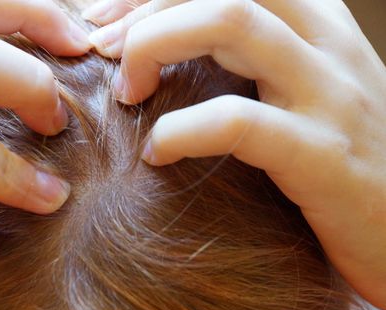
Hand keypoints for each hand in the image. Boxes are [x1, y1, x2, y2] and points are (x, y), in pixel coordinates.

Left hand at [84, 0, 385, 308]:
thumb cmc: (339, 163)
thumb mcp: (300, 95)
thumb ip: (253, 64)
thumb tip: (170, 57)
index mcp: (317, 25)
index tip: (104, 21)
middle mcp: (326, 46)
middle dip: (144, 8)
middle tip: (99, 49)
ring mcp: (330, 96)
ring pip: (232, 22)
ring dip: (154, 46)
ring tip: (125, 94)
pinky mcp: (325, 157)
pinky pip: (240, 122)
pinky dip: (183, 130)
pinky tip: (156, 153)